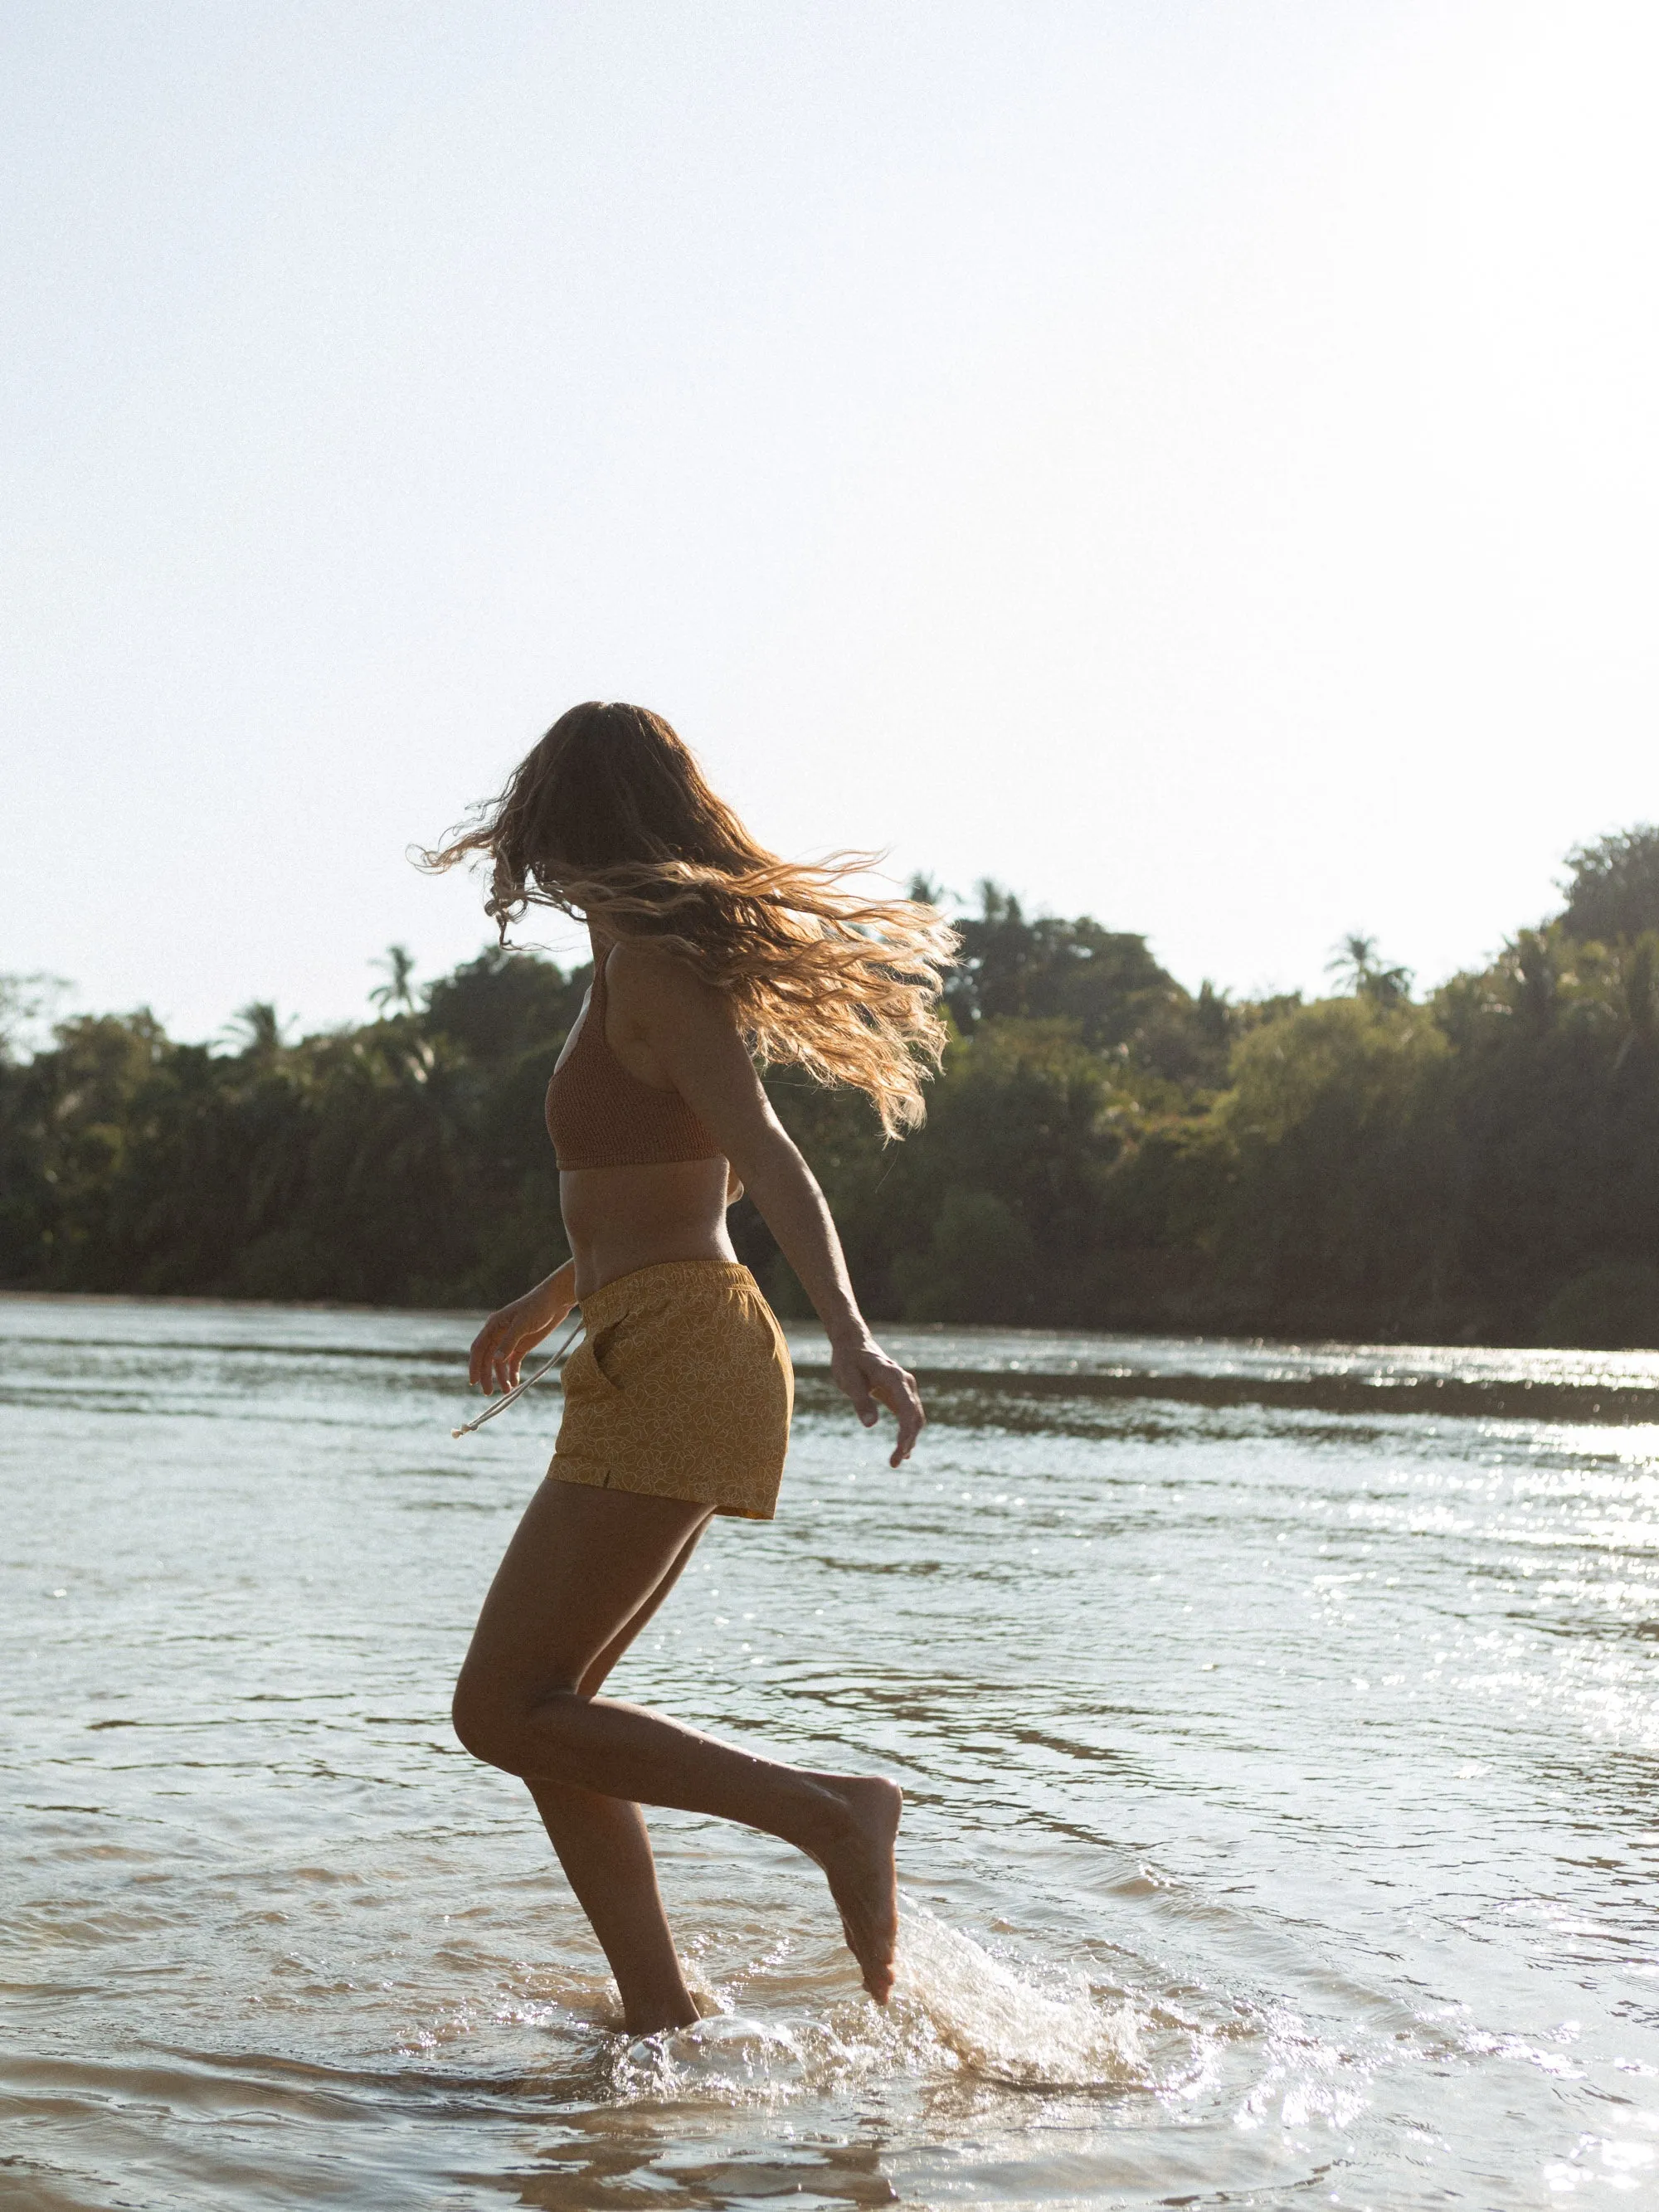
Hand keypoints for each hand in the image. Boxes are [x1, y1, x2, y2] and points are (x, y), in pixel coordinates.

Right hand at [469, 1282, 571, 1395]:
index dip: (474, 1365)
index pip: (479, 1348)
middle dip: (487, 1376)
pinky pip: (513, 1362)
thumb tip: (496, 1361)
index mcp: (493, 1326)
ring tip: (507, 1391)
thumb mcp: (522, 1324)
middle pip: (488, 1359)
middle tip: (488, 1392)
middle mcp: (498, 1334)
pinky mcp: (522, 1345)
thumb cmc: (537, 1307)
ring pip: (500, 1363)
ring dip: (501, 1377)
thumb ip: (509, 1342)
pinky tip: (515, 1383)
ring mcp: (510, 1341)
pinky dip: (512, 1373)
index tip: (473, 1381)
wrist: (556, 1301)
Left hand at [829, 1336, 924, 1467]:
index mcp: (894, 1377)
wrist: (853, 1342)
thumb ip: (860, 1401)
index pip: (908, 1409)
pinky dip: (908, 1432)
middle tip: (894, 1462)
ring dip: (909, 1439)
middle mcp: (905, 1382)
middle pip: (915, 1416)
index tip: (898, 1452)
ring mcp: (905, 1387)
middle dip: (908, 1441)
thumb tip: (870, 1425)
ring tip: (897, 1460)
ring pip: (915, 1417)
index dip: (906, 1433)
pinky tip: (903, 1449)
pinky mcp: (900, 1393)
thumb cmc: (849, 1360)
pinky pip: (909, 1414)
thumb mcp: (848, 1380)